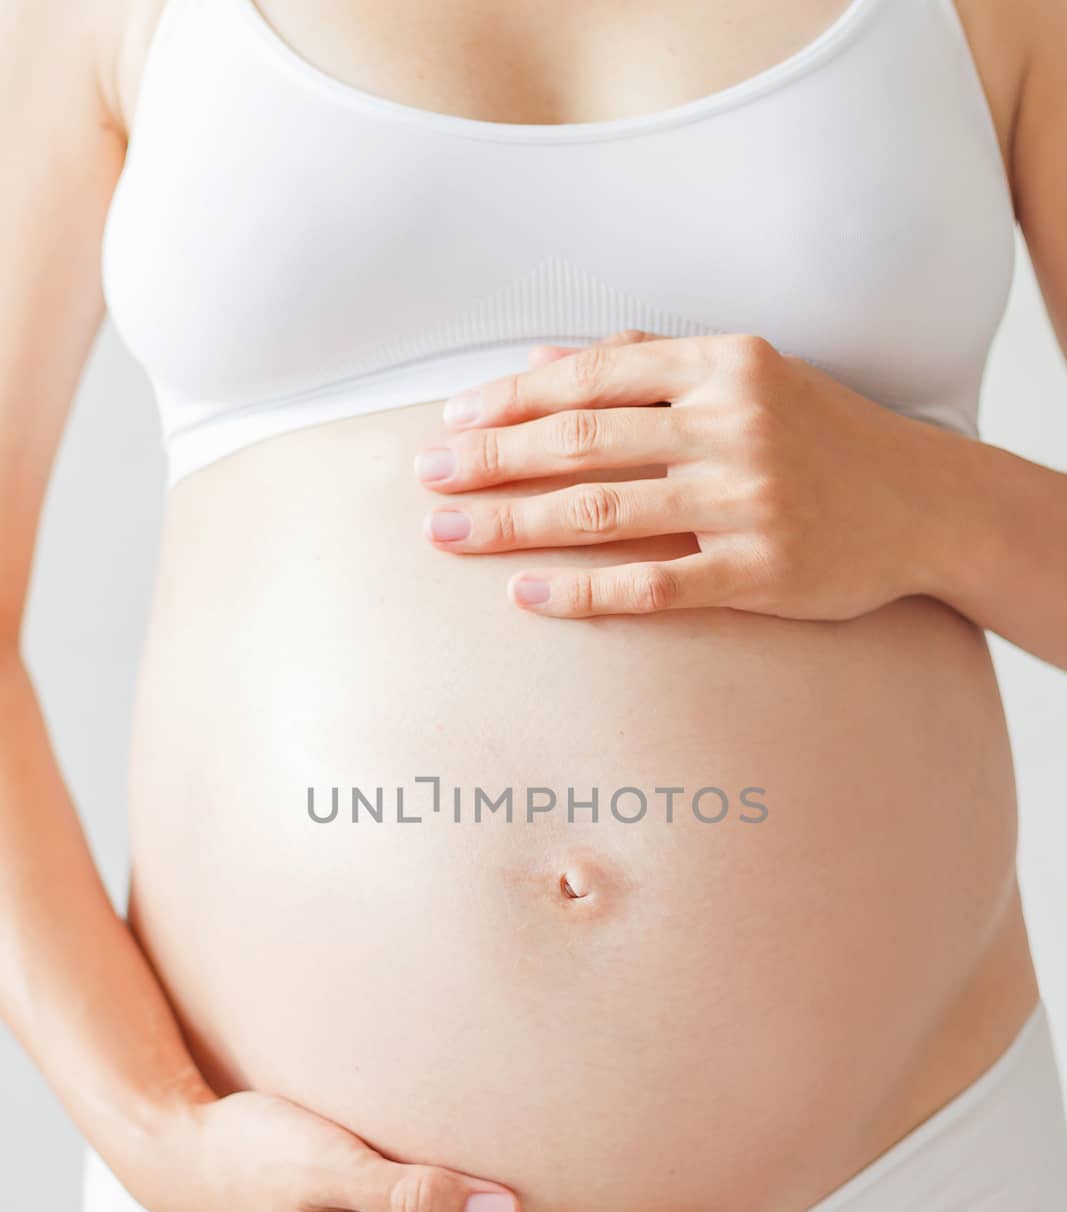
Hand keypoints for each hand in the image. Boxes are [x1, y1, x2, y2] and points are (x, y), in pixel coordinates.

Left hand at [416, 329, 946, 620]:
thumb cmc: (821, 435)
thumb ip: (647, 361)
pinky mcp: (761, 572)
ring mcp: (748, 500)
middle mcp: (733, 424)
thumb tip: (541, 358)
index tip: (450, 420)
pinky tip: (524, 597)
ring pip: (603, 511)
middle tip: (425, 479)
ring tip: (447, 537)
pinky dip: (580, 592)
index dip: (511, 398)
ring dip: (512, 524)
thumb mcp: (745, 376)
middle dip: (490, 459)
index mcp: (725, 363)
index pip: (593, 374)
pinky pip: (652, 585)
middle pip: (581, 440)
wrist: (925, 504)